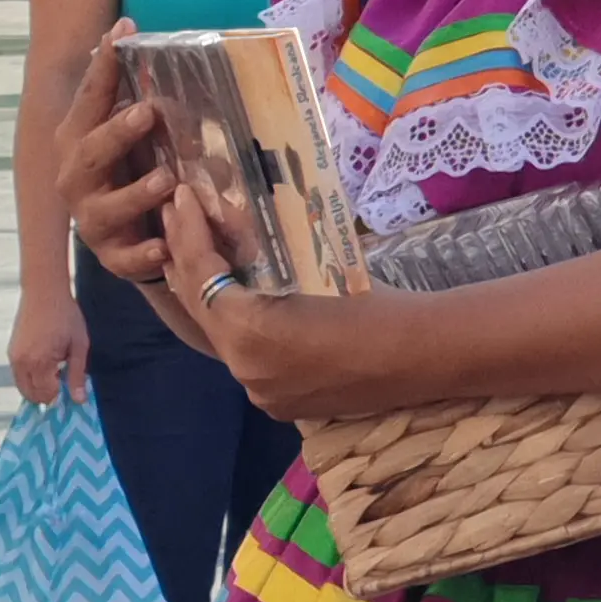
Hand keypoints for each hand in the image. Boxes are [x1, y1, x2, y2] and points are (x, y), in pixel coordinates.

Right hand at [9, 287, 90, 405]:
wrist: (43, 291)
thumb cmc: (65, 315)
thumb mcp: (79, 345)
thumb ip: (77, 374)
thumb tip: (79, 400)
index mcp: (40, 362)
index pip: (47, 394)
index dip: (60, 395)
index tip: (70, 388)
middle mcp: (22, 363)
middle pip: (31, 394)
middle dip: (47, 395)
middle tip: (62, 384)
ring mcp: (13, 357)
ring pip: (22, 386)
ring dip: (37, 388)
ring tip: (54, 374)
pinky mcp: (11, 351)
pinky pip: (18, 375)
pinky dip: (29, 378)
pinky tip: (44, 366)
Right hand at [54, 34, 176, 282]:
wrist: (119, 235)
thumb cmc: (125, 166)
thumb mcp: (124, 127)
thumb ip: (123, 88)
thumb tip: (128, 26)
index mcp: (77, 137)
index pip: (90, 96)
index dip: (104, 65)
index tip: (122, 32)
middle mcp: (76, 176)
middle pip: (90, 152)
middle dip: (117, 133)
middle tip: (147, 113)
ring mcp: (91, 218)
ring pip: (107, 207)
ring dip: (136, 193)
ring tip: (166, 179)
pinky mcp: (111, 255)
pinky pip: (125, 258)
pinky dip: (144, 253)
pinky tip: (164, 247)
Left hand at [152, 178, 381, 420]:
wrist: (425, 354)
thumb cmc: (376, 301)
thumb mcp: (314, 267)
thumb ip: (265, 257)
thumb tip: (232, 222)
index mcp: (249, 334)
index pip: (201, 277)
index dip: (188, 233)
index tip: (182, 197)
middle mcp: (244, 370)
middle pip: (200, 309)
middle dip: (184, 260)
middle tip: (175, 215)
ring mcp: (261, 393)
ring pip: (218, 336)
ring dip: (205, 294)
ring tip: (195, 250)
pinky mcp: (280, 404)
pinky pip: (244, 358)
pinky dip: (232, 325)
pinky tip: (233, 298)